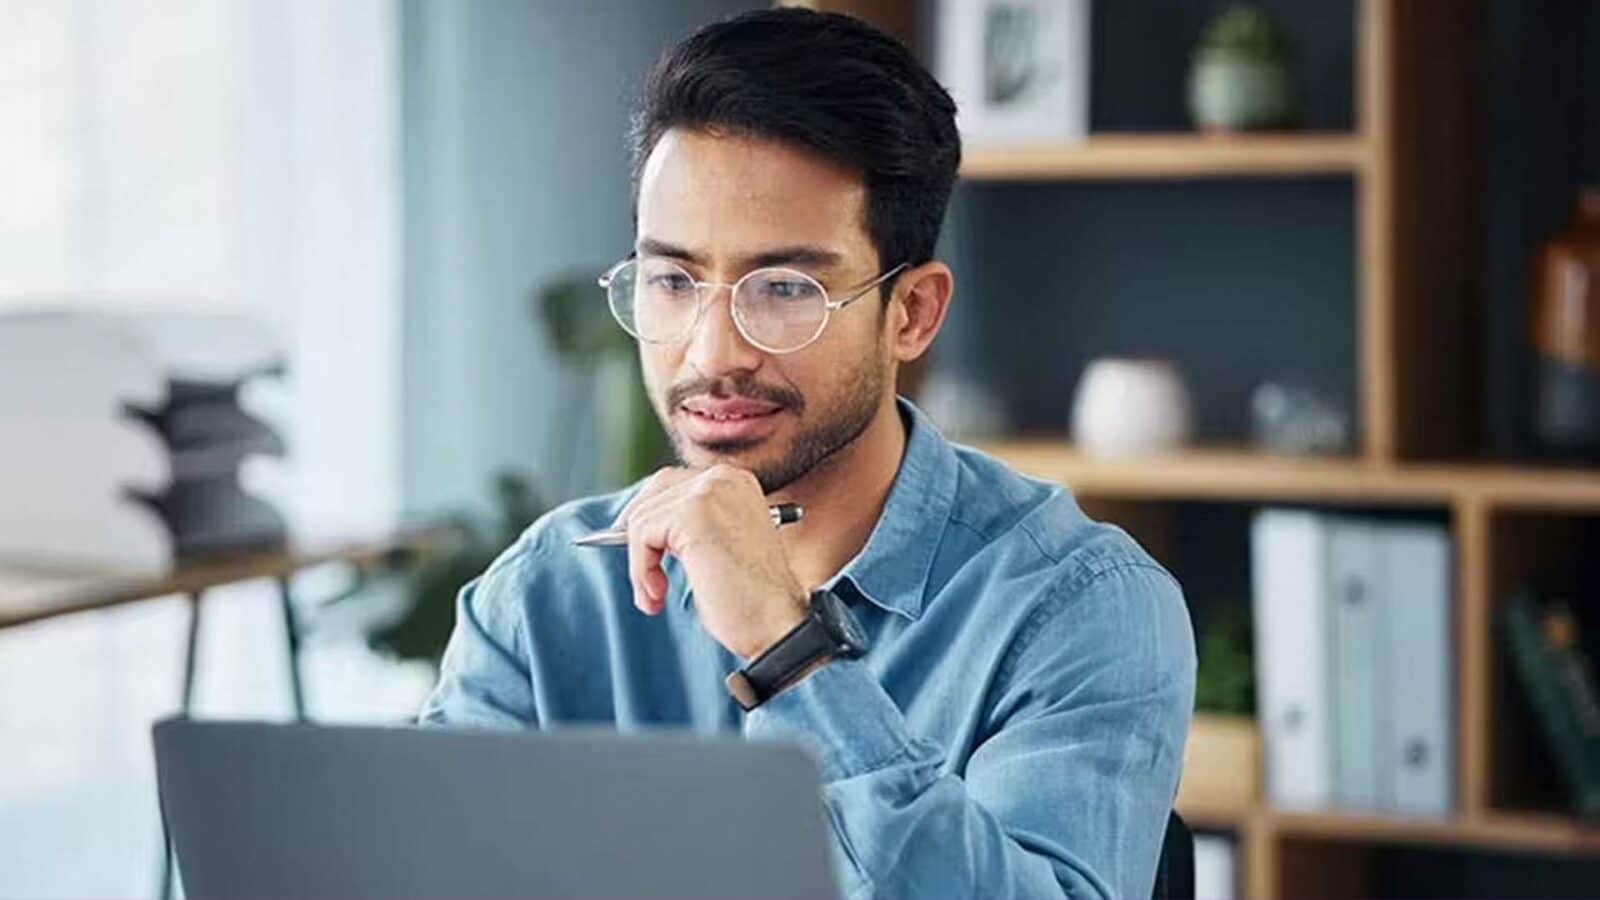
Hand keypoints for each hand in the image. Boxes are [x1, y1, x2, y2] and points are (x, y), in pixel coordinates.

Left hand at [617, 464, 808, 658]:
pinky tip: (658, 597)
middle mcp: (725, 479)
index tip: (642, 553)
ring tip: (656, 598)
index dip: (650, 517)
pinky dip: (640, 570)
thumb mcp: (716, 547)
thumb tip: (636, 519)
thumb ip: (689, 525)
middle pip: (653, 493)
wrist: (777, 625)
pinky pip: (641, 534)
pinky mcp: (692, 513)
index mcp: (737, 483)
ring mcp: (710, 491)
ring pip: (642, 518)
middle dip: (639, 536)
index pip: (671, 483)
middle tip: (645, 578)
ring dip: (640, 565)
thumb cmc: (750, 600)